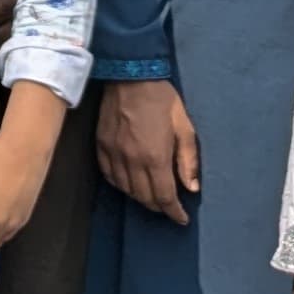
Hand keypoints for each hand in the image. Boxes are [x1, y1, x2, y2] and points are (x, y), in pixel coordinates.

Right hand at [95, 79, 200, 221]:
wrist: (130, 75)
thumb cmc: (162, 99)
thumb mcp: (184, 126)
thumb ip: (188, 160)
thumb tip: (192, 188)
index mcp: (155, 157)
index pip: (164, 196)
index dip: (174, 212)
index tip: (181, 218)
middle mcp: (132, 161)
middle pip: (144, 197)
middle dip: (159, 207)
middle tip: (169, 206)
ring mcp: (114, 154)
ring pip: (126, 189)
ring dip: (140, 197)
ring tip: (151, 196)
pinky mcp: (101, 146)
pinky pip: (110, 176)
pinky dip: (121, 185)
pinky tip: (129, 182)